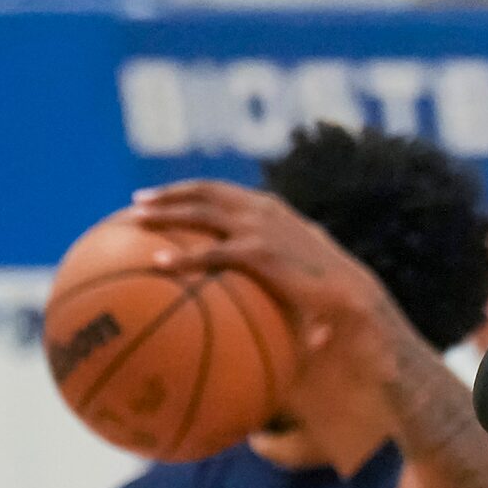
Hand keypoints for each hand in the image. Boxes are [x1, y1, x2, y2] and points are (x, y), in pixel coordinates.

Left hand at [127, 183, 393, 342]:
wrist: (353, 296)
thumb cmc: (330, 293)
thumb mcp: (301, 271)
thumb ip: (274, 269)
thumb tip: (248, 289)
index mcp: (272, 209)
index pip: (224, 190)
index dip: (190, 190)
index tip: (161, 196)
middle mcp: (264, 210)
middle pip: (206, 191)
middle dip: (169, 193)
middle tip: (138, 201)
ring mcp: (260, 228)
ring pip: (201, 212)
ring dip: (166, 212)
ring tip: (135, 221)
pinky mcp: (258, 252)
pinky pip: (211, 252)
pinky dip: (183, 256)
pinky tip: (158, 264)